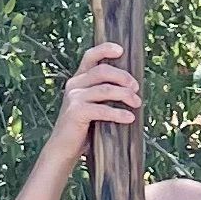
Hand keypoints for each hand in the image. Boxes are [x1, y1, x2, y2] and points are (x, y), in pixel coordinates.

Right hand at [51, 42, 142, 158]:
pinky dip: (118, 113)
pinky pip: (102, 109)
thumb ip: (105, 94)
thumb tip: (133, 89)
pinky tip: (129, 118)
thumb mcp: (93, 105)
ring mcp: (74, 98)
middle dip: (123, 77)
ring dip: (125, 95)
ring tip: (137, 104)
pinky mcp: (76, 112)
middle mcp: (74, 85)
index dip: (105, 50)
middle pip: (103, 71)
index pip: (90, 57)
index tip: (120, 50)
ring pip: (105, 89)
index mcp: (79, 80)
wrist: (63, 149)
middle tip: (136, 89)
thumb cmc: (83, 128)